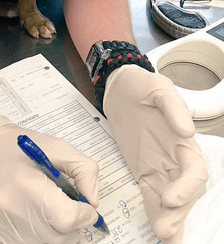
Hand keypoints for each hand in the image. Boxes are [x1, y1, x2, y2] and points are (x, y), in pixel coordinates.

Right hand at [0, 115, 98, 243]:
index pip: (66, 217)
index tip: (86, 207)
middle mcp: (10, 207)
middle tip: (70, 206)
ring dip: (57, 231)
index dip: (83, 214)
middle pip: (58, 237)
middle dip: (72, 224)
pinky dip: (41, 234)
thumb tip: (92, 202)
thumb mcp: (60, 147)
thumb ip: (85, 171)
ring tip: (53, 208)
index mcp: (26, 183)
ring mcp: (2, 224)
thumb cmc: (21, 148)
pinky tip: (37, 214)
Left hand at [103, 65, 207, 243]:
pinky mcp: (144, 170)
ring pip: (170, 199)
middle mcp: (175, 157)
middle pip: (184, 191)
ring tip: (163, 236)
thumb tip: (187, 132)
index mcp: (182, 139)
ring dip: (169, 219)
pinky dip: (155, 213)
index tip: (170, 198)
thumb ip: (172, 108)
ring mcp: (160, 165)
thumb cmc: (141, 85)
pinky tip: (155, 230)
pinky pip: (152, 195)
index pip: (194, 170)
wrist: (120, 88)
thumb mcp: (157, 87)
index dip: (186, 187)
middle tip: (164, 229)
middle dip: (178, 213)